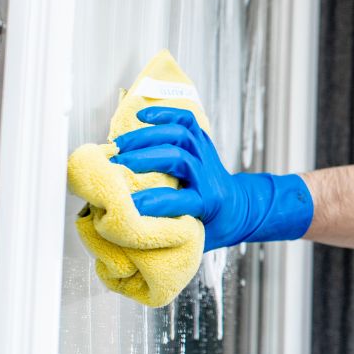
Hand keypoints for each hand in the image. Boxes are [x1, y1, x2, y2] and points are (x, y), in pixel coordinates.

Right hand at [110, 106, 312, 250]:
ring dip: (146, 137)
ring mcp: (206, 155)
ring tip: (119, 146)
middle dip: (144, 160)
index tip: (126, 206)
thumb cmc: (211, 227)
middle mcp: (209, 176)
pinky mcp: (202, 142)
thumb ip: (164, 236)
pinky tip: (142, 116)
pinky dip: (165, 114)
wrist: (238, 209)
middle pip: (178, 158)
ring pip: (180, 135)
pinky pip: (186, 120)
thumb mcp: (193, 239)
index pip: (180, 200)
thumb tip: (122, 238)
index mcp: (209, 203)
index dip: (152, 202)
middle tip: (115, 167)